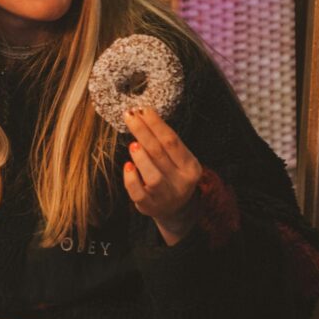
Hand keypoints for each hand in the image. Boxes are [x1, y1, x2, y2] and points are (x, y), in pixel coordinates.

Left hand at [122, 107, 204, 243]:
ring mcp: (166, 196)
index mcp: (191, 166)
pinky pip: (138, 192)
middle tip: (130, 115)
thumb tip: (142, 115)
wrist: (175, 209)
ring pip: (152, 175)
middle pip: (160, 153)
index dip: (156, 124)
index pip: (172, 141)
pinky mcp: (150, 206)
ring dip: (140, 157)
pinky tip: (127, 166)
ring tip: (132, 144)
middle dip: (143, 131)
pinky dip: (131, 179)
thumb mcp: (177, 160)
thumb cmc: (172, 175)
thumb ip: (164, 143)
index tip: (143, 109)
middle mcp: (181, 182)